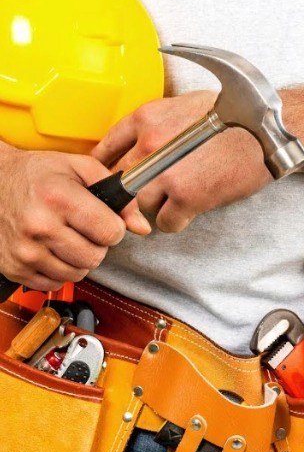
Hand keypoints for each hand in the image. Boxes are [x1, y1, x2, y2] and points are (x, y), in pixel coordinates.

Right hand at [0, 145, 150, 291]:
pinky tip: (51, 249)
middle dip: (97, 244)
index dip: (114, 228)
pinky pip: (54, 283)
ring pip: (77, 274)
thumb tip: (141, 226)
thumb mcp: (80, 168)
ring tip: (67, 238)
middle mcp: (39, 226)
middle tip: (84, 229)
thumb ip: (118, 194)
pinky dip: (59, 270)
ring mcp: (24, 250)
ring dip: (79, 259)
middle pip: (95, 257)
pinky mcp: (14, 268)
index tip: (105, 221)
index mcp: (58, 198)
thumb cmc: (38, 174)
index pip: (110, 233)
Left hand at [92, 91, 272, 232]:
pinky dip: (176, 220)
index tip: (113, 178)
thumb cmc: (237, 116)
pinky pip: (165, 221)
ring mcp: (165, 172)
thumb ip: (157, 123)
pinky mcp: (187, 197)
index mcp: (146, 118)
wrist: (268, 134)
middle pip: (121, 180)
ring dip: (157, 206)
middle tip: (153, 191)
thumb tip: (139, 142)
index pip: (106, 149)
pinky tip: (190, 210)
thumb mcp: (187, 104)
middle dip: (135, 189)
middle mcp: (149, 143)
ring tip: (178, 198)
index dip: (109, 167)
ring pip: (140, 204)